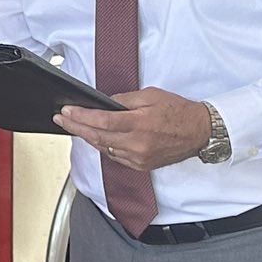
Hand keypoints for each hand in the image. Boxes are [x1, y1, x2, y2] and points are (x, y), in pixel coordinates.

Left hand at [55, 88, 210, 174]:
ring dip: (86, 137)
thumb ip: (124, 100)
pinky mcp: (141, 165)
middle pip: (97, 137)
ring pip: (103, 148)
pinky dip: (102, 146)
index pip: (101, 121)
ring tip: (72, 126)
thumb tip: (103, 103)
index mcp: (140, 124)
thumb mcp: (151, 95)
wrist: (200, 132)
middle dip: (75, 127)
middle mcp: (138, 144)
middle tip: (61, 118)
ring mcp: (139, 157)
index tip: (66, 111)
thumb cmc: (179, 112)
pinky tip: (94, 138)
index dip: (80, 117)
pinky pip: (114, 156)